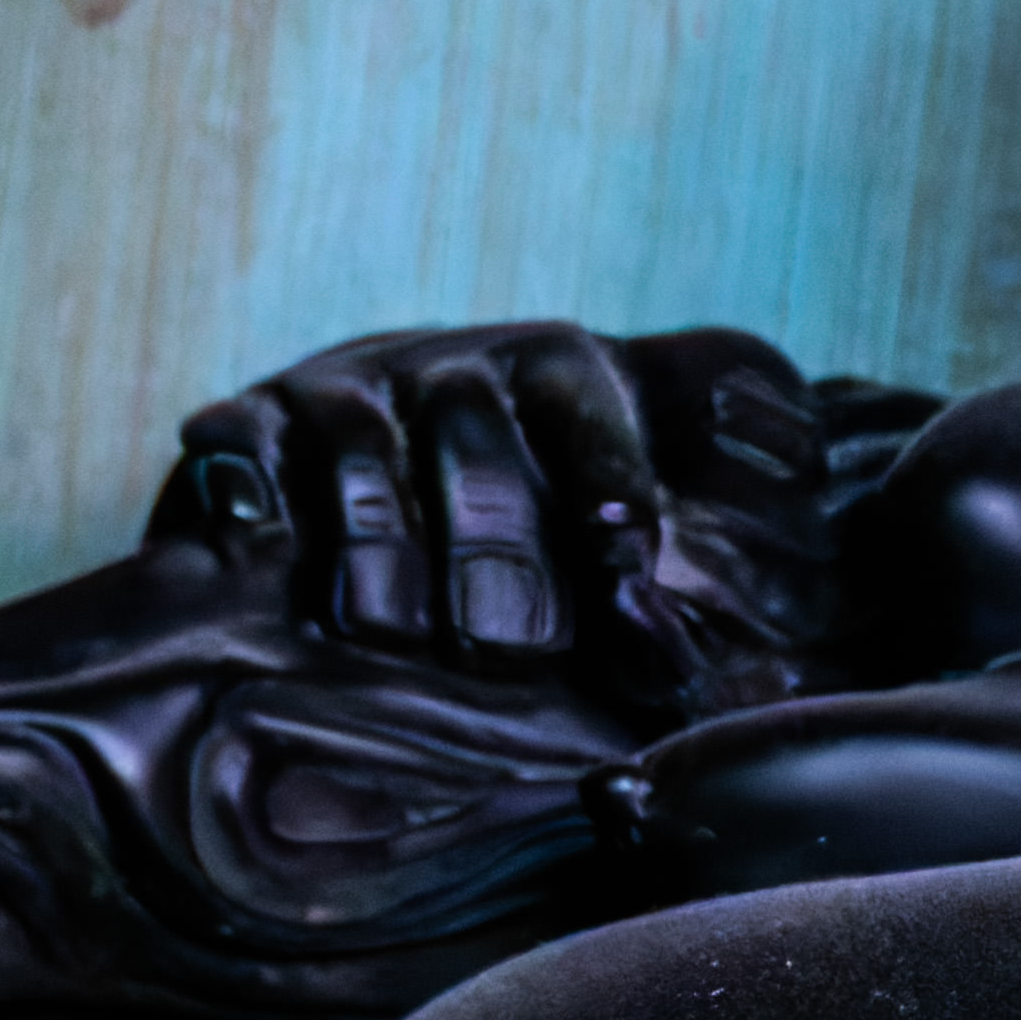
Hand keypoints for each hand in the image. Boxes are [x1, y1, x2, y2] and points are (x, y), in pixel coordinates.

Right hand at [158, 322, 927, 723]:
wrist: (376, 509)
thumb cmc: (547, 555)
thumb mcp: (647, 538)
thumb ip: (705, 562)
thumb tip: (779, 629)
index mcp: (567, 382)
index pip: (592, 411)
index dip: (609, 476)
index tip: (626, 549)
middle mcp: (457, 370)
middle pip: (475, 438)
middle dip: (494, 546)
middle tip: (507, 649)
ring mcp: (349, 391)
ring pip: (362, 449)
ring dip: (381, 546)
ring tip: (394, 631)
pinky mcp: (251, 425)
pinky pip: (242, 445)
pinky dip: (246, 488)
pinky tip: (256, 545)